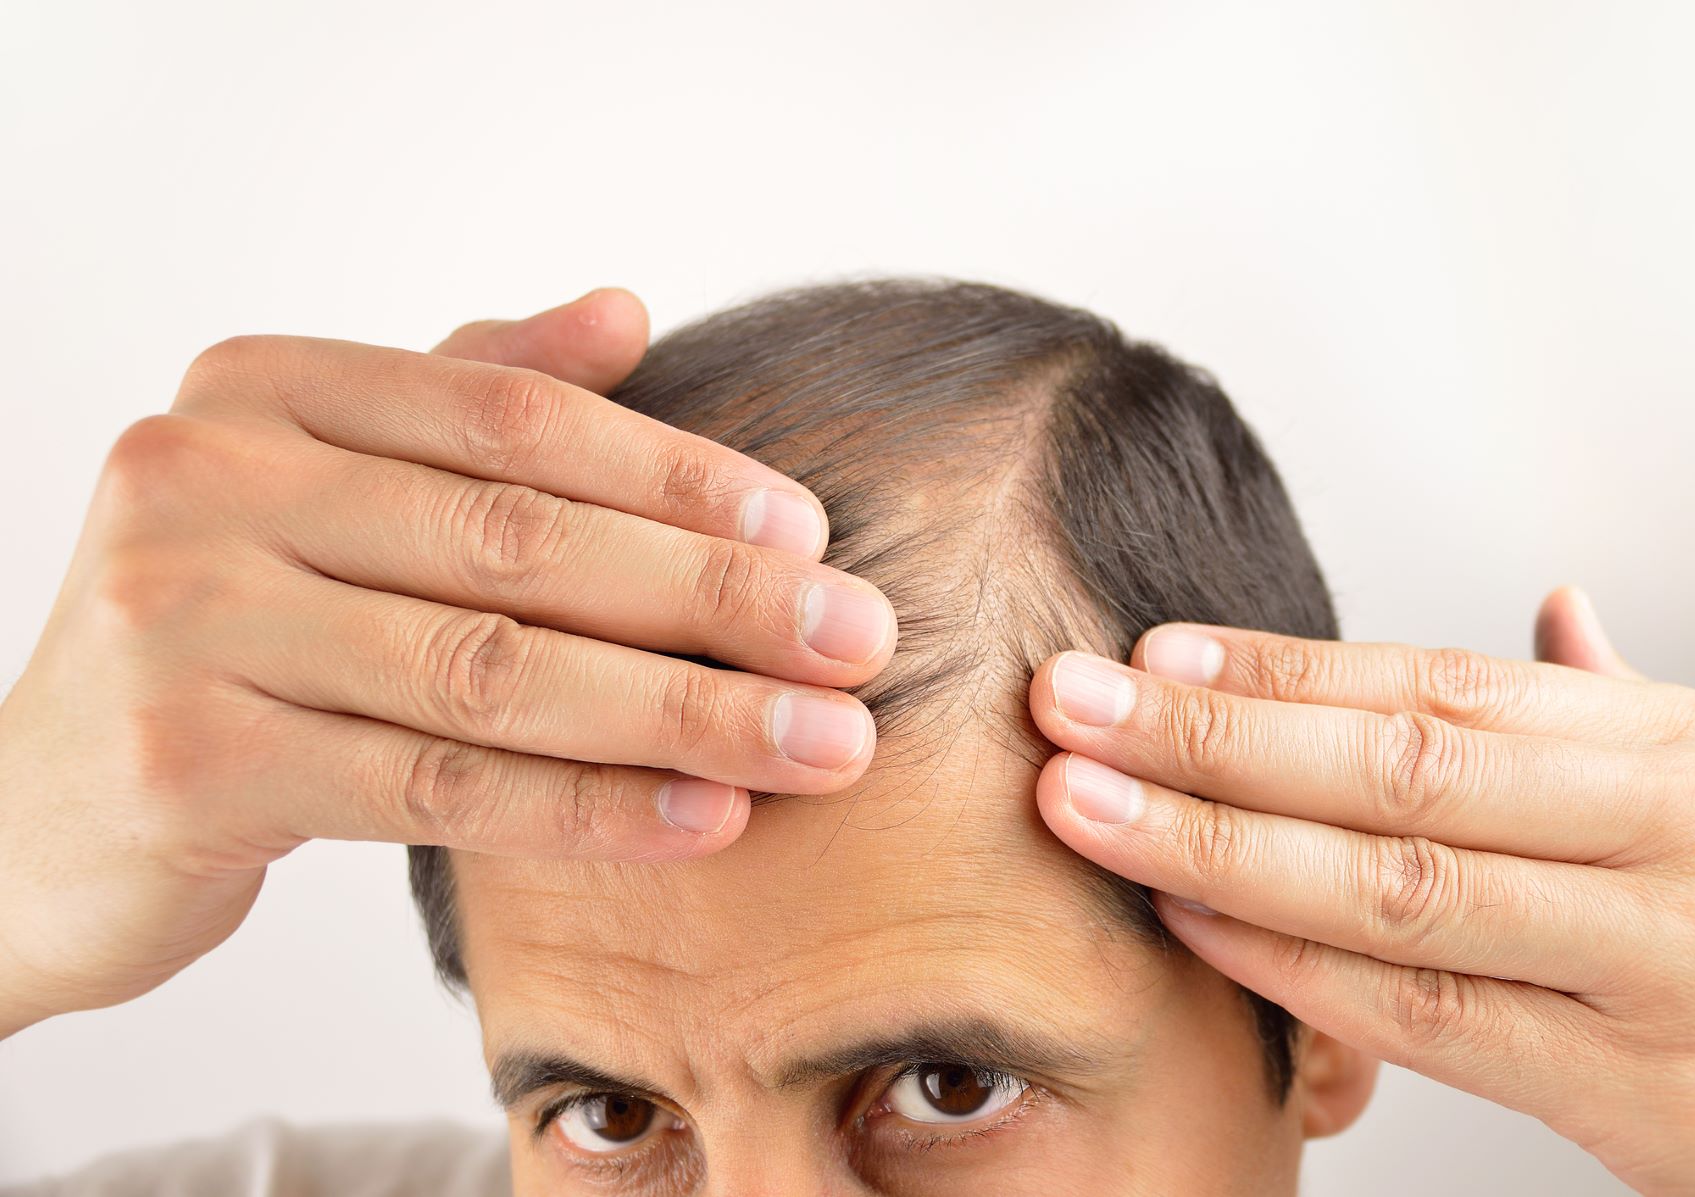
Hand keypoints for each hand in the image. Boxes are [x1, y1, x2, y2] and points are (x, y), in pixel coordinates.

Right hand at [0, 290, 894, 1036]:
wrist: (36, 810)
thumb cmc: (224, 638)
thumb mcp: (322, 488)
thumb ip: (461, 394)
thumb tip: (624, 311)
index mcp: (260, 390)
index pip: (513, 418)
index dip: (680, 475)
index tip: (811, 534)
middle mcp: (207, 479)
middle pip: (521, 539)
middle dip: (716, 598)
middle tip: (860, 642)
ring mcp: (184, 619)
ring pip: (495, 668)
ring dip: (686, 710)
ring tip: (822, 743)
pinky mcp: (192, 762)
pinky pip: (441, 785)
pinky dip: (590, 804)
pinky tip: (705, 817)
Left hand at [1029, 587, 1694, 1194]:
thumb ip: (1628, 710)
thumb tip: (1550, 607)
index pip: (1449, 690)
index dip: (1287, 670)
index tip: (1156, 652)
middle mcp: (1688, 846)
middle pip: (1402, 775)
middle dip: (1213, 738)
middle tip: (1069, 706)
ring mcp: (1672, 976)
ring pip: (1399, 896)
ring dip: (1217, 848)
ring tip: (1090, 806)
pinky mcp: (1651, 1104)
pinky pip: (1433, 1024)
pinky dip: (1295, 971)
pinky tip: (1192, 926)